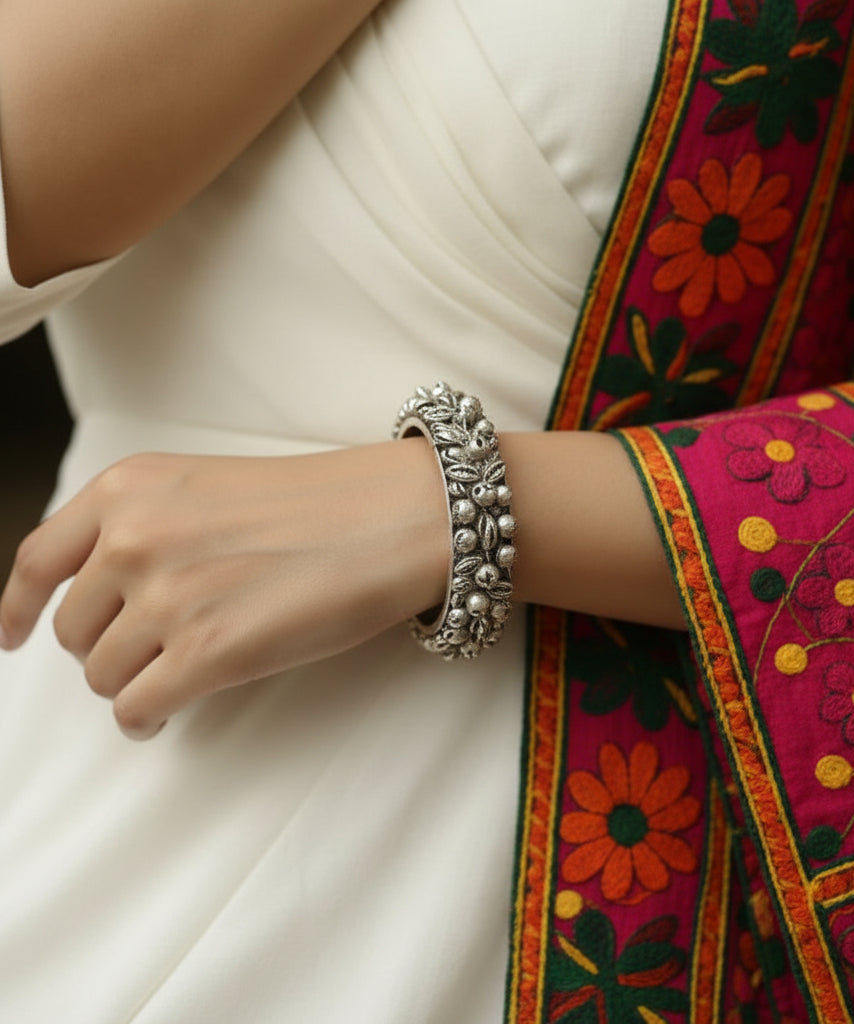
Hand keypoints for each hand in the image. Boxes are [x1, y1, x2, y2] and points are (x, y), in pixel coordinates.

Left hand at [0, 442, 447, 737]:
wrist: (394, 518)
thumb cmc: (321, 504)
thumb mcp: (209, 486)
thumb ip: (145, 525)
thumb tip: (107, 593)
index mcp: (130, 488)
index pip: (38, 559)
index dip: (17, 609)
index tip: (14, 637)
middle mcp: (135, 538)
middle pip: (74, 629)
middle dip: (106, 648)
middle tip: (154, 649)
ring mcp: (169, 598)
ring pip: (104, 675)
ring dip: (133, 683)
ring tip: (177, 675)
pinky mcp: (209, 654)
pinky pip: (137, 708)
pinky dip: (145, 718)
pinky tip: (167, 713)